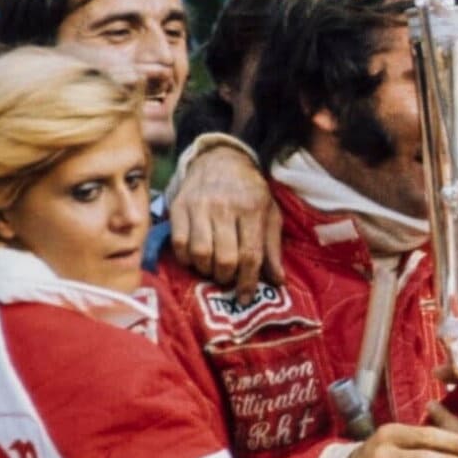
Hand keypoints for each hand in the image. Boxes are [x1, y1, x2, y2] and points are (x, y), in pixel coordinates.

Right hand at [168, 143, 281, 301]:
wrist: (221, 159)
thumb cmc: (250, 192)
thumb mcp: (269, 214)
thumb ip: (272, 247)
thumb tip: (278, 282)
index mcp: (252, 209)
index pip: (251, 254)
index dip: (248, 282)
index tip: (246, 298)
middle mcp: (225, 207)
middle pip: (224, 258)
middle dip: (227, 277)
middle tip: (228, 279)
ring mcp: (199, 207)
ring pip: (199, 253)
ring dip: (206, 270)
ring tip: (213, 269)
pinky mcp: (179, 207)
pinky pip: (179, 243)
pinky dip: (186, 258)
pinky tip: (195, 258)